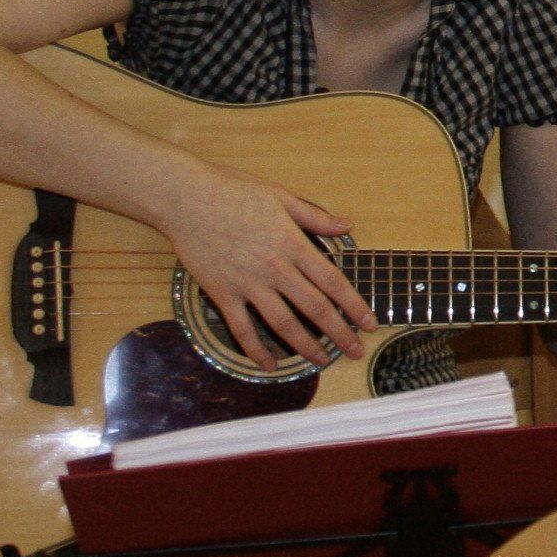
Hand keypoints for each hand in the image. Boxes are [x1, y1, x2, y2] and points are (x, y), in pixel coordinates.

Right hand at [155, 164, 377, 369]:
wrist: (186, 197)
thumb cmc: (233, 191)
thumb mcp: (280, 197)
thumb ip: (315, 217)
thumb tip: (347, 225)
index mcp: (293, 244)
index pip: (332, 282)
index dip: (354, 306)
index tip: (370, 323)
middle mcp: (275, 268)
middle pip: (314, 308)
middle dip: (339, 334)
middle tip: (355, 352)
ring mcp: (248, 283)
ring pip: (283, 323)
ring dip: (305, 346)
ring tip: (322, 361)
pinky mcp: (222, 292)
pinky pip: (242, 328)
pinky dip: (256, 350)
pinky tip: (269, 365)